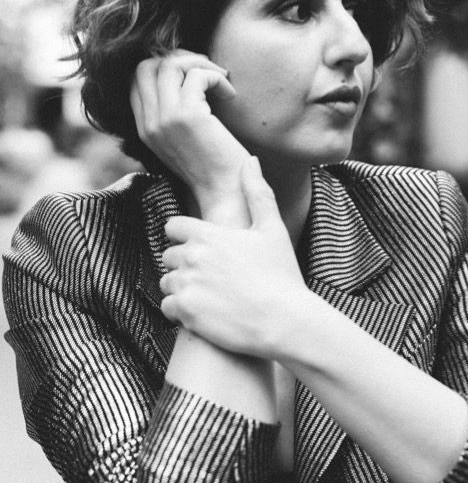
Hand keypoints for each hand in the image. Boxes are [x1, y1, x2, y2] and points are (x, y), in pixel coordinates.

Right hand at [130, 50, 249, 209]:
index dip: (164, 66)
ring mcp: (165, 119)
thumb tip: (180, 71)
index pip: (137, 79)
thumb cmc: (214, 165)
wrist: (227, 193)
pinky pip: (197, 75)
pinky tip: (230, 95)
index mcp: (144, 129)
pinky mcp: (188, 116)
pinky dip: (217, 77)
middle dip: (178, 57)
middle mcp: (149, 123)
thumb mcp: (182, 137)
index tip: (192, 72)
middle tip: (205, 68)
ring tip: (220, 78)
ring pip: (169, 64)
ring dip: (200, 63)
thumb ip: (172, 112)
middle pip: (146, 66)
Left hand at [160, 156, 307, 356]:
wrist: (285, 321)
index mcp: (209, 233)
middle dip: (184, 265)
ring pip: (167, 282)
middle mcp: (192, 256)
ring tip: (209, 297)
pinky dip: (181, 312)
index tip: (200, 250)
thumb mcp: (272, 229)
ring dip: (181, 289)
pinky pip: (168, 308)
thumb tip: (250, 160)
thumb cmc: (281, 274)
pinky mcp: (185, 312)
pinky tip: (204, 314)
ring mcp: (187, 284)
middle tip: (210, 278)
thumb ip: (257, 192)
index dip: (184, 238)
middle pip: (169, 256)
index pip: (173, 227)